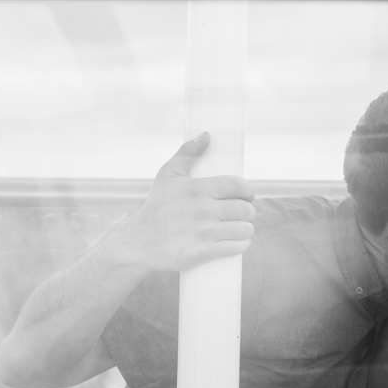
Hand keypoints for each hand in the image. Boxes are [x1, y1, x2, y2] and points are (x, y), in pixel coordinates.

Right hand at [113, 132, 255, 271]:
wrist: (140, 241)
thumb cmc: (157, 207)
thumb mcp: (168, 175)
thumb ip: (187, 153)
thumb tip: (206, 135)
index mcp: (198, 189)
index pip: (239, 186)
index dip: (248, 191)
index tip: (246, 195)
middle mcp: (203, 210)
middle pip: (246, 209)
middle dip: (248, 211)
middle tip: (243, 213)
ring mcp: (204, 232)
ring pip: (245, 229)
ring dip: (247, 229)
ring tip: (241, 227)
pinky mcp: (203, 252)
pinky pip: (237, 247)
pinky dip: (242, 244)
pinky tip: (239, 241)